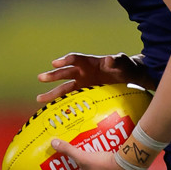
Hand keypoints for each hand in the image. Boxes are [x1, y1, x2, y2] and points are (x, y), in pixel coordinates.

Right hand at [36, 52, 153, 102]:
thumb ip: (117, 60)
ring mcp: (84, 83)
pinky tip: (54, 110)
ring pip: (65, 88)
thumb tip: (109, 59)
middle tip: (41, 78)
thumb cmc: (126, 66)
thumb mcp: (123, 62)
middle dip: (53, 76)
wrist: (130, 77)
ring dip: (53, 93)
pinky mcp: (86, 94)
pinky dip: (64, 104)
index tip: (55, 63)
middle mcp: (84, 72)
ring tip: (39, 99)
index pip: (75, 59)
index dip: (65, 60)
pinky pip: (72, 98)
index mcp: (90, 62)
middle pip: (66, 73)